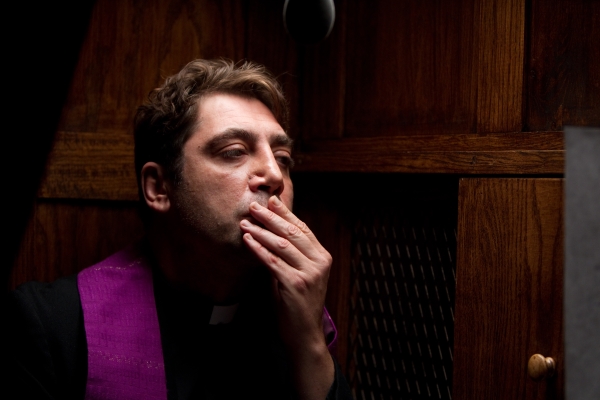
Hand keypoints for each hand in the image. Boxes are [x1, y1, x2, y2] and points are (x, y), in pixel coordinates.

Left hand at [240, 195, 333, 399]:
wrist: (304, 334)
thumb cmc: (298, 303)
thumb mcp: (299, 273)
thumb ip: (289, 254)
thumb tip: (270, 231)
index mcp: (322, 257)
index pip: (302, 228)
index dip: (285, 213)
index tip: (271, 200)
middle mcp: (319, 263)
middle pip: (292, 233)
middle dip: (270, 217)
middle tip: (253, 207)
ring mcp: (309, 274)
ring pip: (281, 245)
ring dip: (261, 231)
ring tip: (245, 223)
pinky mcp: (295, 285)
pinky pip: (273, 262)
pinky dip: (258, 249)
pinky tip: (248, 241)